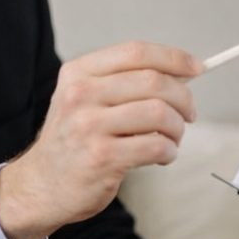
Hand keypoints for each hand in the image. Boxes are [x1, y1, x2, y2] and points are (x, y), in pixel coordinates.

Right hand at [0, 40, 199, 238]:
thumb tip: (179, 75)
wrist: (42, 185)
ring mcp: (89, 126)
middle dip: (183, 99)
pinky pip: (156, 146)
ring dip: (177, 128)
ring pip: (159, 113)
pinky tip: (161, 155)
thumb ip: (123, 83)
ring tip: (171, 138)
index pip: (136, 52)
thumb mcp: (83, 100)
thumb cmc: (73, 141)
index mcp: (78, 73)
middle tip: (188, 114)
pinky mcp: (102, 157)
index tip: (196, 68)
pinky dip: (169, 151)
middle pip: (154, 81)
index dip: (173, 58)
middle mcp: (80, 95)